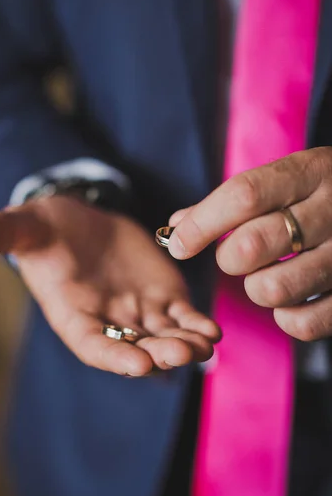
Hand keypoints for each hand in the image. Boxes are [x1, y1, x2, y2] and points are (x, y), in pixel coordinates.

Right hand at [0, 196, 219, 375]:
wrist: (82, 222)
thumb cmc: (48, 228)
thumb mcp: (27, 225)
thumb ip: (3, 233)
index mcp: (73, 314)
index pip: (92, 344)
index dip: (113, 354)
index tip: (138, 363)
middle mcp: (108, 322)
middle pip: (135, 347)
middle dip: (157, 353)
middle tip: (179, 354)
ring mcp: (138, 314)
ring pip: (164, 337)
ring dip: (183, 344)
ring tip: (203, 344)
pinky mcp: (162, 298)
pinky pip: (182, 317)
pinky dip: (196, 325)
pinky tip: (211, 329)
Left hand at [168, 147, 331, 341]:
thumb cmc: (322, 194)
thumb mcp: (288, 179)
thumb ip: (232, 201)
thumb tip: (177, 226)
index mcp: (310, 172)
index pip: (244, 195)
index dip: (202, 223)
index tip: (179, 244)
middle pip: (252, 244)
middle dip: (228, 259)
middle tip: (235, 256)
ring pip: (274, 288)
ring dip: (256, 288)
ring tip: (267, 276)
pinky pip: (305, 323)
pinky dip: (286, 318)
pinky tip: (289, 301)